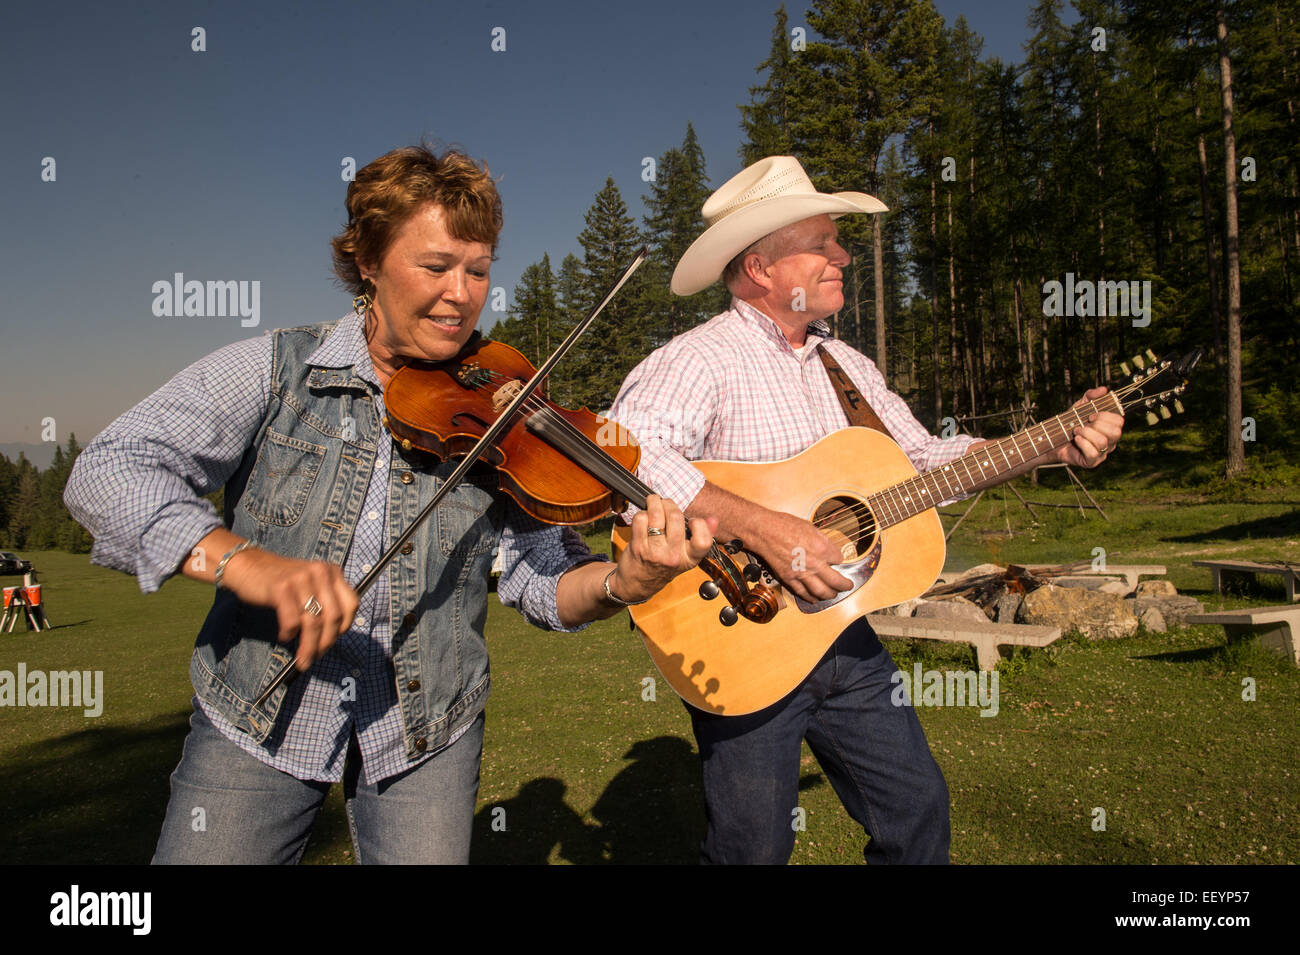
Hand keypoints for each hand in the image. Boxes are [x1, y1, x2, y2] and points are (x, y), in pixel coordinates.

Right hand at [221, 547, 359, 670]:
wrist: (247, 565)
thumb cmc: (282, 582)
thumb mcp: (311, 585)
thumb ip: (325, 602)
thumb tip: (332, 638)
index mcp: (332, 571)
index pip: (351, 604)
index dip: (344, 627)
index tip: (333, 641)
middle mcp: (320, 572)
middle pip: (333, 616)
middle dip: (326, 642)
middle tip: (316, 657)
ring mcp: (301, 578)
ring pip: (313, 622)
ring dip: (308, 647)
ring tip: (302, 659)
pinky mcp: (281, 588)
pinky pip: (292, 621)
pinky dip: (289, 634)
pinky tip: (285, 636)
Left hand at [608, 494, 716, 602]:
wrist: (638, 584)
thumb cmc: (663, 565)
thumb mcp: (686, 556)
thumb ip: (702, 537)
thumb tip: (713, 520)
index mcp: (689, 558)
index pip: (703, 541)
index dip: (699, 524)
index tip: (692, 521)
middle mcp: (673, 556)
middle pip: (675, 518)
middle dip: (669, 504)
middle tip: (665, 504)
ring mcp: (654, 552)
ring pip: (656, 515)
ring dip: (654, 503)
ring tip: (653, 504)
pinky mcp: (638, 546)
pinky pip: (640, 519)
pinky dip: (642, 514)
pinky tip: (644, 519)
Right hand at [736, 508, 852, 603]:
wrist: (765, 532)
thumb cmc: (784, 525)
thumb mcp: (810, 527)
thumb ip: (822, 540)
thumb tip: (829, 548)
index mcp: (822, 548)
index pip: (839, 559)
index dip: (839, 560)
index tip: (838, 560)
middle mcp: (815, 563)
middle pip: (836, 581)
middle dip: (845, 585)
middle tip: (848, 586)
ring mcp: (802, 573)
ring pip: (821, 591)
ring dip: (830, 595)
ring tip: (834, 594)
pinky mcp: (789, 578)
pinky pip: (803, 592)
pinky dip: (811, 598)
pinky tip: (815, 599)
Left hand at [1054, 386, 1124, 467]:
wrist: (1052, 439)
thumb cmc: (1070, 422)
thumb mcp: (1080, 406)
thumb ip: (1091, 396)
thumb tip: (1104, 390)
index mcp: (1110, 428)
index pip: (1119, 421)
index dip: (1105, 416)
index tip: (1091, 415)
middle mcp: (1110, 441)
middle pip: (1115, 432)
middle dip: (1097, 425)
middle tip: (1084, 423)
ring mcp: (1102, 453)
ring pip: (1103, 442)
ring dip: (1086, 433)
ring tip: (1076, 431)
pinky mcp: (1092, 462)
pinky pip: (1093, 453)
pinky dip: (1083, 444)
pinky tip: (1076, 440)